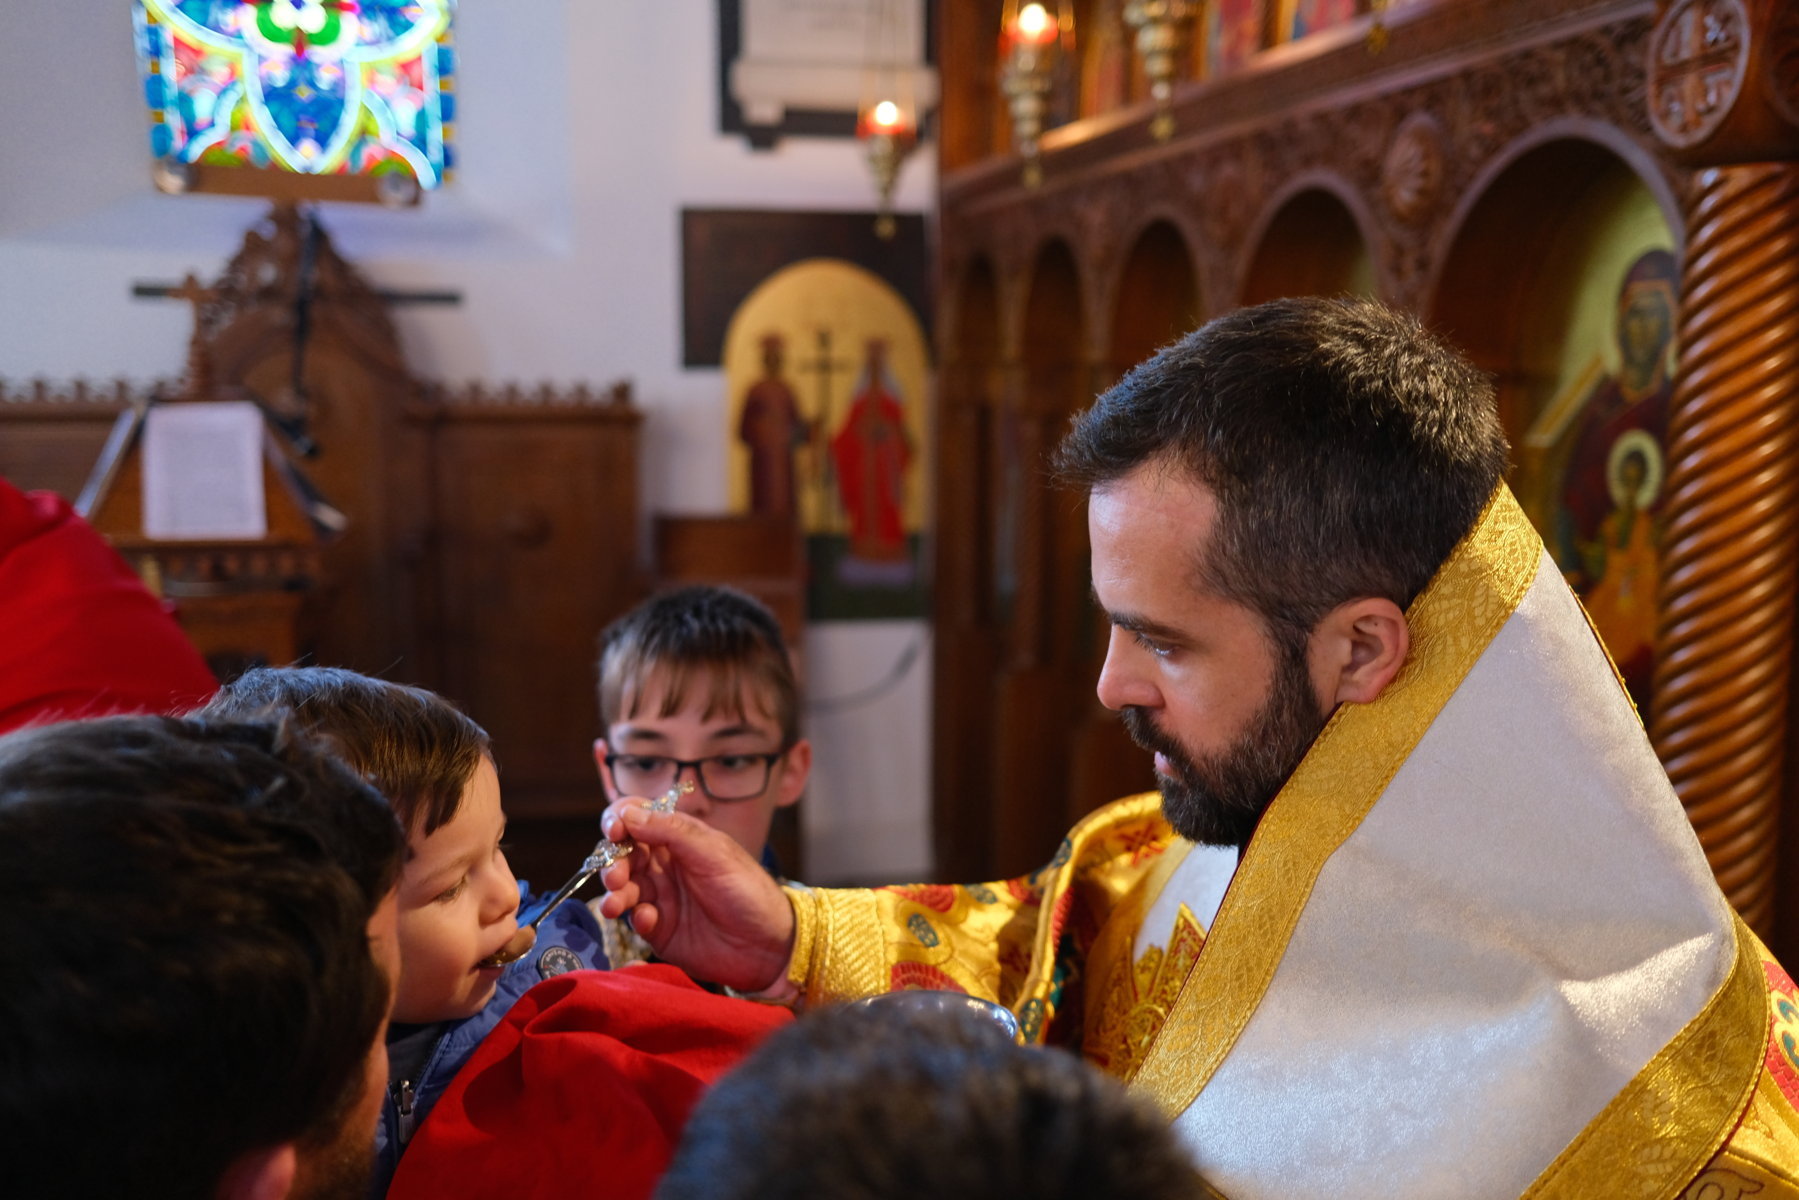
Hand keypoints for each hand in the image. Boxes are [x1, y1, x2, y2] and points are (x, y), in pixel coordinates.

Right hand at [596, 798, 795, 992]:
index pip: (637, 818)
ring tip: (617, 903)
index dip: (619, 820)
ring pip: (622, 888)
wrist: (768, 945)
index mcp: (678, 838)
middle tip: (616, 877)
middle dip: (612, 863)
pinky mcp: (659, 930)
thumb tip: (629, 813)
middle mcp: (664, 865)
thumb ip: (671, 830)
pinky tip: (650, 920)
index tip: (614, 830)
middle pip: (621, 854)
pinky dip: (637, 918)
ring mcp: (661, 897)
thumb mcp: (713, 852)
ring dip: (615, 893)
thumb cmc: (748, 890)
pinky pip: (635, 919)